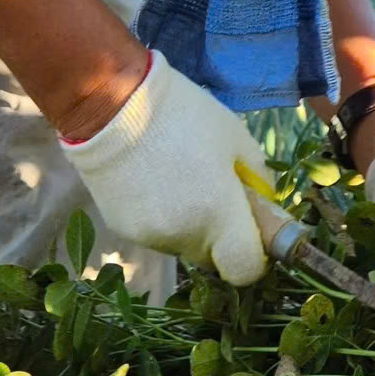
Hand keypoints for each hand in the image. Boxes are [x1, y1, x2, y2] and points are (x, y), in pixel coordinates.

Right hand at [58, 50, 270, 284]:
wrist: (112, 105)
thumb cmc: (184, 114)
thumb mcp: (236, 137)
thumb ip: (258, 179)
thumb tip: (262, 204)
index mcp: (219, 214)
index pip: (246, 270)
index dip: (255, 255)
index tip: (253, 230)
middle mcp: (184, 237)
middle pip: (214, 259)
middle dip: (222, 236)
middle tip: (217, 194)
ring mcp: (150, 237)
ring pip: (184, 246)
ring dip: (191, 226)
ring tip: (179, 179)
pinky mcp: (123, 230)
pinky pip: (157, 234)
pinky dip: (163, 217)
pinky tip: (153, 181)